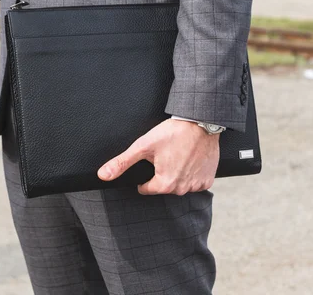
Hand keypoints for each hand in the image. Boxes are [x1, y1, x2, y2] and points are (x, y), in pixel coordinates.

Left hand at [97, 119, 219, 195]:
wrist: (201, 122)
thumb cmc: (173, 133)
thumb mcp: (143, 146)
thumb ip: (122, 162)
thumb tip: (103, 175)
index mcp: (164, 184)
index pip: (147, 188)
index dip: (146, 173)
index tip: (153, 159)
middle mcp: (181, 189)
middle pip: (164, 186)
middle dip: (163, 173)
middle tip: (167, 154)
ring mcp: (196, 185)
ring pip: (180, 184)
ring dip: (179, 173)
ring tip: (180, 154)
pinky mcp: (208, 179)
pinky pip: (196, 181)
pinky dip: (193, 173)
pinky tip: (191, 159)